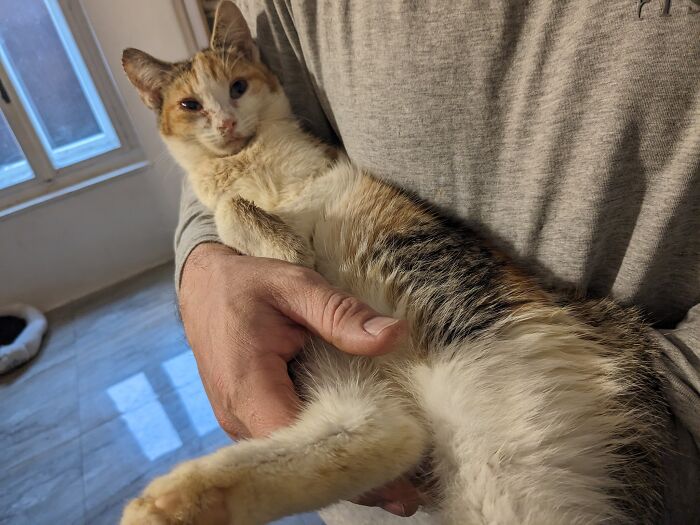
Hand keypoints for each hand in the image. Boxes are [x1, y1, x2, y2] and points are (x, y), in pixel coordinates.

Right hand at [179, 243, 422, 515]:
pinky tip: (360, 456)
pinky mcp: (249, 420)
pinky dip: (324, 452)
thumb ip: (342, 313)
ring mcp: (241, 424)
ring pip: (295, 461)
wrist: (204, 287)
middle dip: (354, 480)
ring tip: (396, 482)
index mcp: (249, 387)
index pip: (302, 446)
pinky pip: (288, 446)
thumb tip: (394, 335)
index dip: (350, 465)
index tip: (396, 477)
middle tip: (410, 495)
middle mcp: (239, 418)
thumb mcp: (297, 286)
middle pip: (301, 464)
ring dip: (341, 470)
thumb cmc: (248, 285)